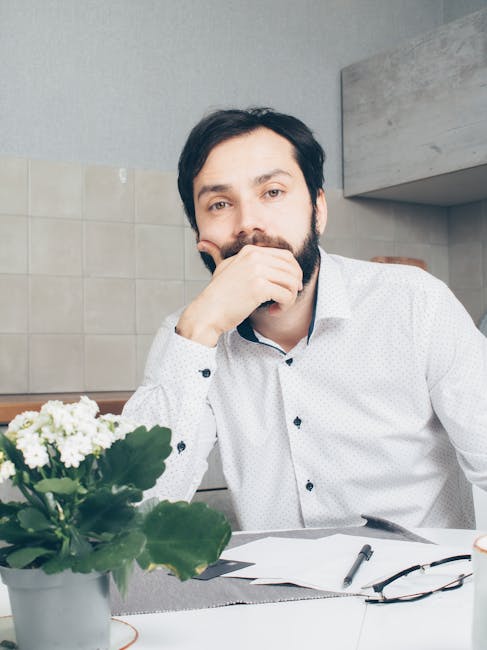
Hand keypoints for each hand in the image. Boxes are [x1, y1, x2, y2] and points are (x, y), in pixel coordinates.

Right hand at [176, 240, 302, 346]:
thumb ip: (223, 254)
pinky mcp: (259, 288)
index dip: (294, 271)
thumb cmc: (217, 295)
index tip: (292, 286)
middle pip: (292, 268)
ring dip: (290, 298)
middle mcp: (254, 257)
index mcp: (250, 251)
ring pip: (292, 283)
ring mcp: (257, 271)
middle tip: (289, 298)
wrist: (207, 312)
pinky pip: (286, 296)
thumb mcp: (222, 268)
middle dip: (295, 285)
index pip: (286, 256)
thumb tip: (204, 244)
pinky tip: (273, 311)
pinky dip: (284, 306)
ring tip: (279, 306)